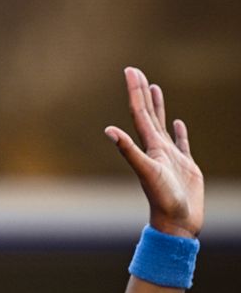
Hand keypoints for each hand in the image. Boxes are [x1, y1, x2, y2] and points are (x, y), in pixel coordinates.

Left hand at [104, 67, 203, 237]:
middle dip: (142, 92)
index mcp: (148, 146)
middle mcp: (155, 148)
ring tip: (154, 88)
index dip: (135, 91)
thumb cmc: (162, 198)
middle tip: (137, 72)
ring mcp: (170, 156)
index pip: (139, 112)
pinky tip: (177, 122)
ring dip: (157, 106)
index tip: (130, 70)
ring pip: (161, 125)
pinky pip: (181, 143)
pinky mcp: (185, 166)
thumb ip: (128, 150)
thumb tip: (108, 130)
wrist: (176, 222)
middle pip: (147, 114)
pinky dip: (178, 131)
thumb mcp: (145, 171)